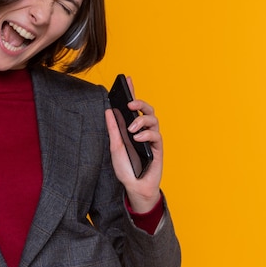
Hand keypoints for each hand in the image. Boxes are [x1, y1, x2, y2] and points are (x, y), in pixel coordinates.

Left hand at [105, 77, 162, 212]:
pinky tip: (138, 138)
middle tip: (130, 104)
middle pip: (147, 110)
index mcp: (132, 128)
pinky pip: (156, 135)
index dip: (132, 92)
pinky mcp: (158, 148)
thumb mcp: (114, 146)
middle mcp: (144, 131)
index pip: (133, 108)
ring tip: (131, 128)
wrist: (134, 187)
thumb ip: (113, 129)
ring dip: (141, 120)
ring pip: (153, 120)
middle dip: (139, 103)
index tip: (128, 79)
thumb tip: (108, 111)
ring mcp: (151, 139)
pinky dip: (146, 134)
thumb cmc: (125, 168)